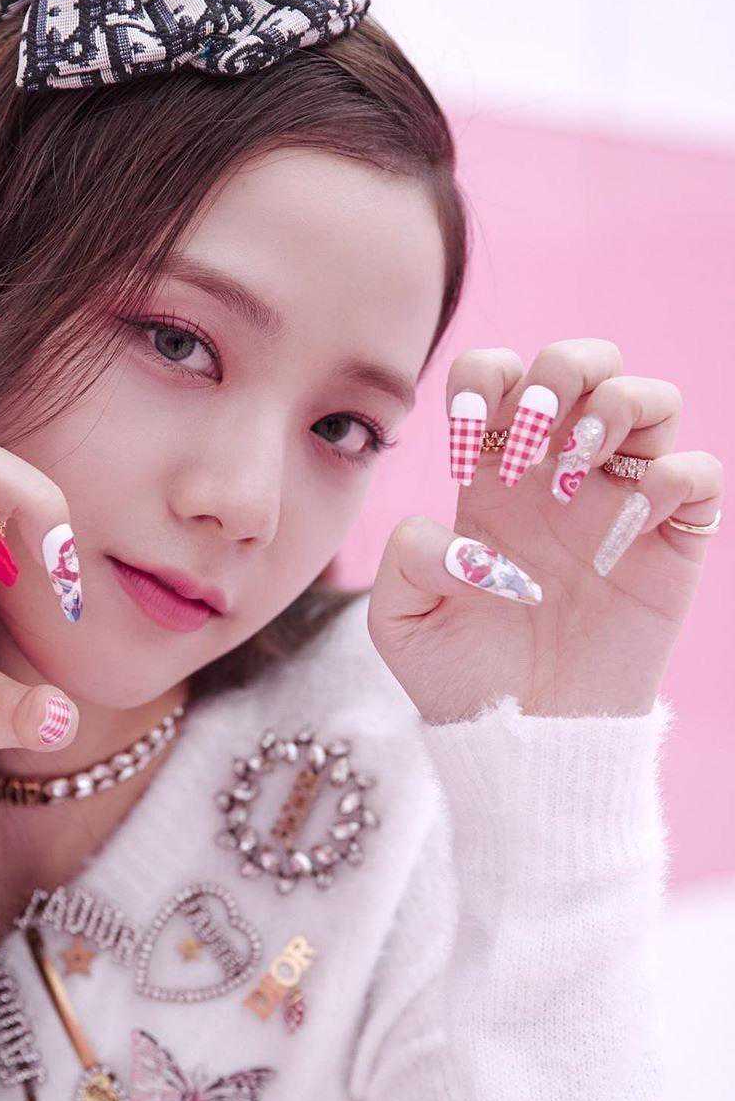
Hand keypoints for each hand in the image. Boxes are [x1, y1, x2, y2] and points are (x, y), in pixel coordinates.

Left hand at [367, 338, 723, 723]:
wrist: (528, 737)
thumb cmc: (462, 677)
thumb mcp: (402, 624)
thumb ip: (404, 560)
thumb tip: (452, 532)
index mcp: (492, 475)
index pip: (497, 376)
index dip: (484, 378)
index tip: (468, 433)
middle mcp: (559, 474)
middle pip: (581, 363)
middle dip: (560, 369)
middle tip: (533, 432)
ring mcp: (618, 502)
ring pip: (650, 398)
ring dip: (617, 407)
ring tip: (578, 465)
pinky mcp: (670, 542)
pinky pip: (698, 470)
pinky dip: (675, 471)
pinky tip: (632, 511)